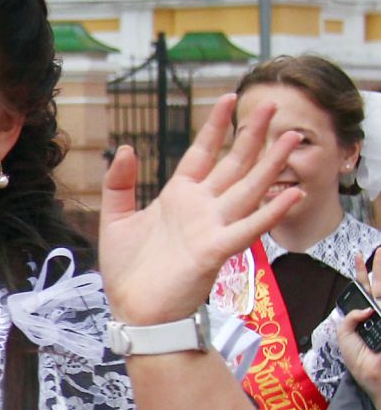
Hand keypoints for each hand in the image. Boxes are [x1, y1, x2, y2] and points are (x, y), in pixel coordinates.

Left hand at [100, 94, 303, 326]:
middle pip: (234, 164)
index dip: (216, 127)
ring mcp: (212, 227)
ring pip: (249, 188)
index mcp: (179, 197)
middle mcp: (201, 208)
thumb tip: (126, 147)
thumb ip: (119, 184)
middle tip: (273, 105)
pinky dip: (270, 212)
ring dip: (272, 164)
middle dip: (252, 135)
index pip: (202, 153)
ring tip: (294, 137)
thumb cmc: (128, 271)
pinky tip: (291, 193)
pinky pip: (248, 228)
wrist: (134, 311)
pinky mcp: (216, 250)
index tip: (229, 98)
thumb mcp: (116, 220)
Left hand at [337, 250, 380, 402]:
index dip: (361, 273)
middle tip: (379, 249)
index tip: (358, 256)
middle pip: (379, 285)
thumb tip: (365, 308)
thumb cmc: (362, 363)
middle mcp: (380, 314)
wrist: (377, 379)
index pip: (365, 290)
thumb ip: (349, 320)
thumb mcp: (345, 340)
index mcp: (367, 317)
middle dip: (379, 267)